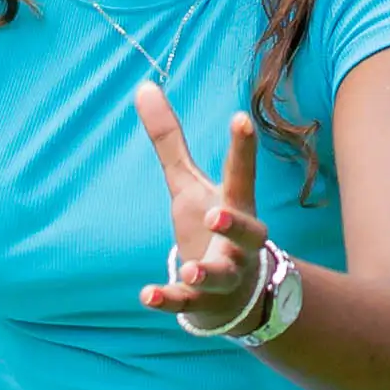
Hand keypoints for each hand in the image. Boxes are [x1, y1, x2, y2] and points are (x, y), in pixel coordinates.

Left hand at [131, 89, 297, 338]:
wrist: (234, 295)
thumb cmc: (210, 227)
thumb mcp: (189, 183)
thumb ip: (169, 140)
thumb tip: (143, 86)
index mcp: (234, 204)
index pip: (240, 173)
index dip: (242, 147)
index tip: (240, 119)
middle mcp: (237, 241)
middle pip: (247, 232)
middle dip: (234, 225)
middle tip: (216, 216)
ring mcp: (224, 274)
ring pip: (221, 275)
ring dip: (206, 272)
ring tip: (190, 269)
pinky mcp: (203, 303)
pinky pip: (187, 303)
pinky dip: (170, 300)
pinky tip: (148, 295)